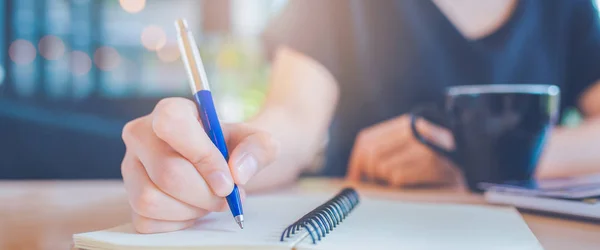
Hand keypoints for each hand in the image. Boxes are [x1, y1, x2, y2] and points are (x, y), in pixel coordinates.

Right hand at [121, 97, 278, 232]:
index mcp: (170, 111)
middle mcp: (142, 136)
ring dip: (191, 209)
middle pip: (166, 172)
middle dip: (204, 193)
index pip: (172, 124)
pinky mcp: (131, 198)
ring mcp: (131, 168)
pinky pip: (146, 221)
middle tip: (227, 196)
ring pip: (150, 200)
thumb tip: (238, 172)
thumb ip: (258, 149)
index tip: (227, 181)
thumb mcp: (259, 142)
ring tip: (209, 200)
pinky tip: (192, 209)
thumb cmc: (236, 148)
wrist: (226, 165)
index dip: (202, 156)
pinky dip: (177, 222)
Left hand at [346, 114, 457, 186]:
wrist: (477, 176)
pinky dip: (400, 188)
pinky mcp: (436, 165)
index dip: (357, 164)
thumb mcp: (409, 157)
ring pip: (383, 167)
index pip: (366, 140)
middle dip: (372, 177)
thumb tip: (352, 176)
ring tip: (406, 187)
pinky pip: (398, 178)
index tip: (356, 181)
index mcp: (408, 124)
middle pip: (371, 153)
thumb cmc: (438, 174)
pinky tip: (415, 188)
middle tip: (385, 187)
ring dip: (389, 184)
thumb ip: (382, 157)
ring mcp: (428, 145)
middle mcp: (418, 129)